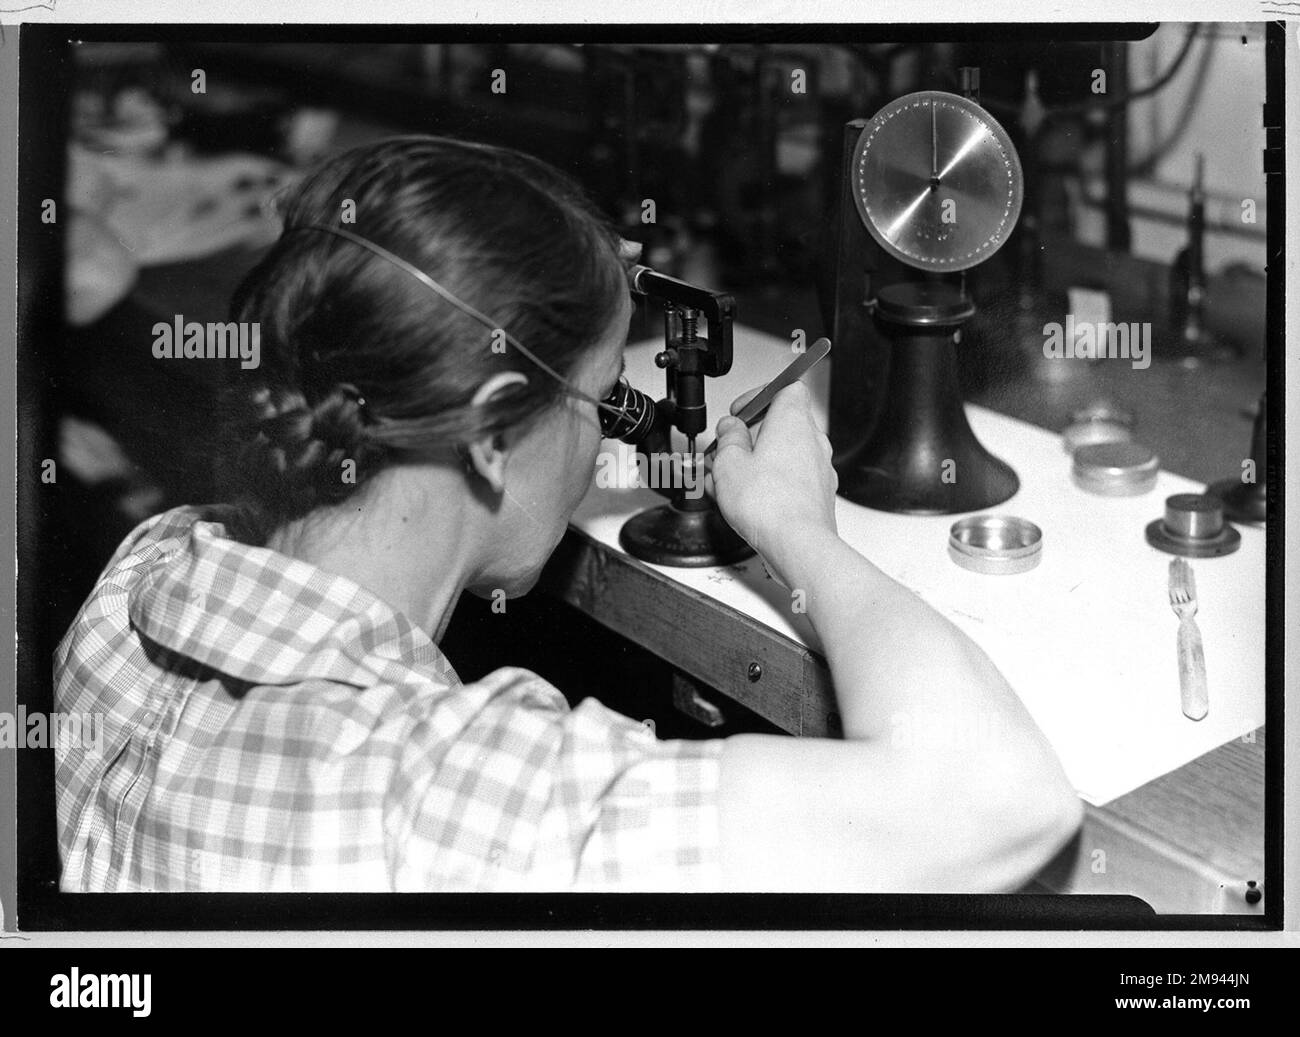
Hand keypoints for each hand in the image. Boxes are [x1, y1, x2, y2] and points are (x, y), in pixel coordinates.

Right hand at [707, 381, 837, 574]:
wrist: (798, 544)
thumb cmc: (769, 505)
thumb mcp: (728, 463)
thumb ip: (728, 439)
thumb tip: (730, 429)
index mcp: (792, 420)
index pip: (786, 387)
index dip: (759, 395)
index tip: (740, 411)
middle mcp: (813, 440)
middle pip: (782, 424)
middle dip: (753, 435)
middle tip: (729, 450)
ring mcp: (820, 468)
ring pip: (785, 454)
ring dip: (759, 461)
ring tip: (732, 481)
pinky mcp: (819, 493)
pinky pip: (792, 478)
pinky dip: (772, 482)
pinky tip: (749, 500)